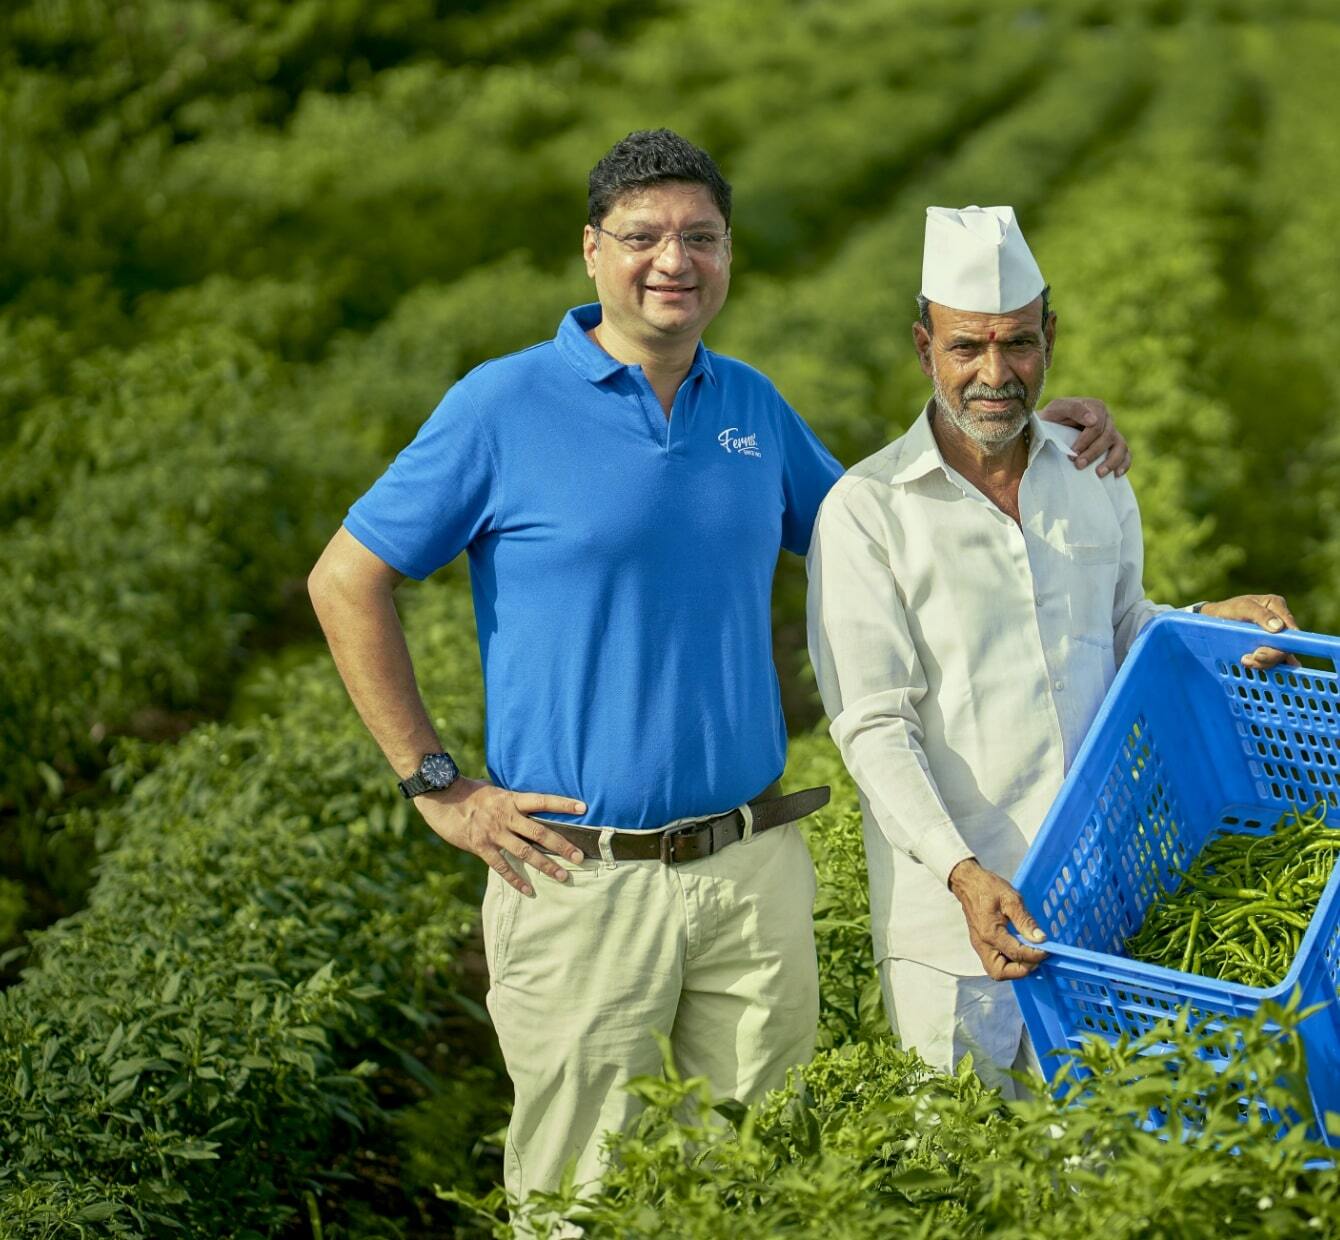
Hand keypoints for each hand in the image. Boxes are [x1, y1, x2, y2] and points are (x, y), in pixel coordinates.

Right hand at [417, 777, 586, 895]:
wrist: (440, 796)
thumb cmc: (468, 791)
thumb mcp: (494, 791)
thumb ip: (512, 801)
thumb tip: (528, 807)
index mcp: (511, 799)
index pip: (542, 800)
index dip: (563, 804)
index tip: (583, 808)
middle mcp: (506, 816)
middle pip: (539, 832)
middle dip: (561, 845)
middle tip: (579, 857)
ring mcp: (494, 833)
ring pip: (525, 852)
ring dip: (545, 865)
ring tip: (562, 876)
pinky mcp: (480, 846)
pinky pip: (502, 867)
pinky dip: (516, 880)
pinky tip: (529, 890)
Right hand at [947, 858, 1047, 979]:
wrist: (968, 883)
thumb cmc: (989, 888)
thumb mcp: (1011, 899)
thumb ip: (1025, 921)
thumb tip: (1041, 939)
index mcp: (990, 932)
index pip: (1016, 953)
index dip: (1035, 955)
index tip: (1048, 950)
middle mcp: (983, 944)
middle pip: (1001, 972)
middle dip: (1021, 970)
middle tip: (1036, 958)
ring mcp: (980, 946)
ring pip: (997, 971)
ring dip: (1015, 969)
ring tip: (1029, 956)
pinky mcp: (981, 945)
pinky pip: (994, 963)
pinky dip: (1009, 963)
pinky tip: (1020, 951)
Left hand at [1037, 397, 1130, 476]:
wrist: (1050, 428)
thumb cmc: (1053, 418)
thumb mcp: (1057, 408)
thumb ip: (1073, 409)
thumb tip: (1093, 420)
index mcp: (1095, 407)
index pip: (1097, 425)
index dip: (1086, 440)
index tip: (1073, 452)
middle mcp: (1107, 419)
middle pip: (1108, 436)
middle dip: (1093, 453)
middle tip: (1078, 465)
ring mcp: (1113, 433)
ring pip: (1121, 446)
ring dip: (1111, 461)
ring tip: (1099, 473)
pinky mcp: (1115, 445)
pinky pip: (1126, 454)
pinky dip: (1124, 464)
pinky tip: (1116, 474)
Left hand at [1198, 594, 1299, 668]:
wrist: (1214, 620)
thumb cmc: (1229, 609)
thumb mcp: (1241, 607)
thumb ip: (1260, 614)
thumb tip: (1279, 628)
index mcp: (1277, 606)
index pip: (1290, 628)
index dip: (1283, 643)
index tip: (1261, 651)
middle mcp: (1281, 621)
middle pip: (1286, 644)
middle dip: (1269, 656)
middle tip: (1249, 659)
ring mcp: (1275, 636)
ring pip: (1280, 655)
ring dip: (1264, 662)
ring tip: (1245, 661)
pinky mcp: (1269, 647)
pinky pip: (1274, 660)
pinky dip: (1265, 665)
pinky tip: (1254, 666)